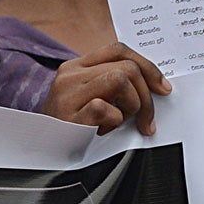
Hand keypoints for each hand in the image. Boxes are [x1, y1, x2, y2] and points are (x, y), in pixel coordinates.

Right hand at [42, 43, 171, 134]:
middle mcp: (71, 75)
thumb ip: (111, 86)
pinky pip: (106, 108)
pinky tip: (102, 131)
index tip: (162, 87)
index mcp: (76, 67)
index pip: (118, 50)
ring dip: (131, 106)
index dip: (147, 66)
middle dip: (146, 96)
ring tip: (118, 122)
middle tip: (146, 121)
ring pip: (121, 79)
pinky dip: (114, 122)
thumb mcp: (88, 100)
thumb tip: (152, 86)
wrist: (41, 154)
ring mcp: (68, 94)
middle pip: (127, 66)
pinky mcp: (70, 115)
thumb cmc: (70, 129)